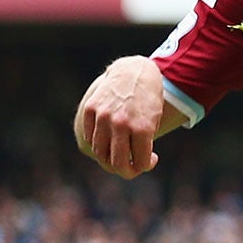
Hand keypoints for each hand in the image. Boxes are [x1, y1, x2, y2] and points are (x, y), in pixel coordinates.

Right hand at [75, 56, 165, 179]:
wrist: (134, 71)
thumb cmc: (147, 101)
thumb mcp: (153, 123)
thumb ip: (142, 146)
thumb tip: (125, 168)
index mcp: (142, 128)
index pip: (140, 164)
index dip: (146, 166)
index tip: (150, 160)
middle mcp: (121, 123)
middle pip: (117, 164)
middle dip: (126, 170)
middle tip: (131, 166)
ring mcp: (103, 116)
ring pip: (100, 152)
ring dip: (110, 157)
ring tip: (120, 151)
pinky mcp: (91, 109)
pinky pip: (90, 137)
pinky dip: (98, 143)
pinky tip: (109, 138)